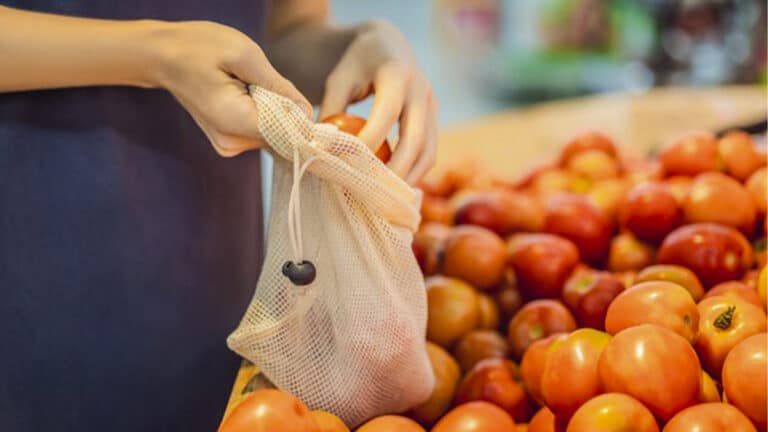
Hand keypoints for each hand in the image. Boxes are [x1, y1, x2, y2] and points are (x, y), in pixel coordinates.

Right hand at [154, 21, 312, 156]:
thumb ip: (278, 87)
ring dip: (272, 109)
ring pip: (273, 133)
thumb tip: (307, 114)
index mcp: (234, 122)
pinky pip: (261, 130)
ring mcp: (228, 145)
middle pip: (281, 135)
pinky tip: (243, 94)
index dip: (302, 120)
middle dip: (284, 109)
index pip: (287, 135)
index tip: (298, 100)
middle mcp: (232, 143)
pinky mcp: (229, 142)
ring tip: (245, 85)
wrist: (162, 56)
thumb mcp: (245, 55)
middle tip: (258, 81)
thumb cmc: (199, 48)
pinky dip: (262, 113)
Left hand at [317, 21, 437, 183]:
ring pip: (428, 150)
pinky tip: (394, 185)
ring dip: (409, 177)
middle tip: (374, 192)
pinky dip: (414, 172)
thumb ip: (331, 111)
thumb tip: (320, 150)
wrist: (388, 45)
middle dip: (396, 168)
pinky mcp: (434, 118)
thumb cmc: (356, 65)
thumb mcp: (338, 80)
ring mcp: (432, 105)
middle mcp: (421, 89)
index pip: (386, 113)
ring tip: (386, 196)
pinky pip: (429, 151)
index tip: (348, 162)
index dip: (370, 140)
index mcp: (396, 73)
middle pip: (416, 138)